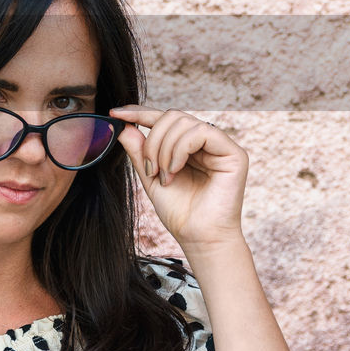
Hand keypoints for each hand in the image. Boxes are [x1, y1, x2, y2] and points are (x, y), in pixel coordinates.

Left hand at [108, 105, 249, 251]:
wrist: (199, 238)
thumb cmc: (179, 212)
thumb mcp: (150, 178)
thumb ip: (140, 152)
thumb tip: (124, 127)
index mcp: (188, 146)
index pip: (165, 119)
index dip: (140, 112)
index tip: (115, 113)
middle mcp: (206, 142)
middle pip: (173, 116)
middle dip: (153, 140)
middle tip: (150, 170)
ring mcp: (221, 146)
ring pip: (184, 122)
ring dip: (165, 149)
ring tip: (164, 176)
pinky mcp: (234, 154)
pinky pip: (202, 132)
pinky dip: (180, 149)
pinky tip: (175, 170)